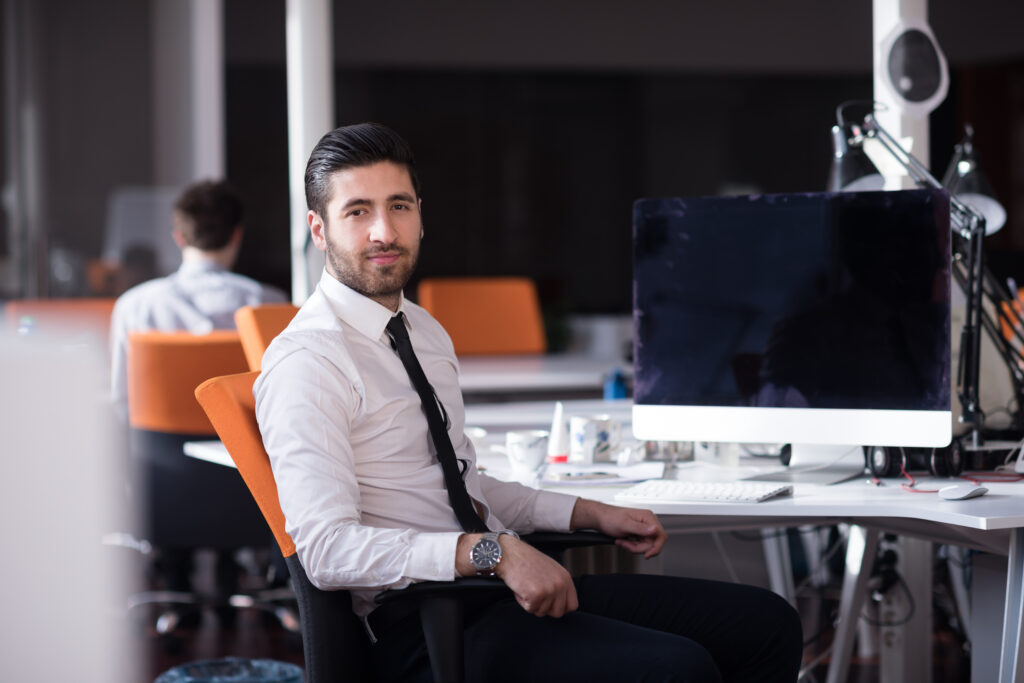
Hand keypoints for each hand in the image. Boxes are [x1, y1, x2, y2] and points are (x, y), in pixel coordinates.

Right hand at [455, 533, 577, 616]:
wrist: (510, 554)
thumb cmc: (526, 560)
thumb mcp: (550, 570)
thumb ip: (558, 585)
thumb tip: (560, 603)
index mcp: (565, 578)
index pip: (572, 605)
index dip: (559, 607)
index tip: (550, 603)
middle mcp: (560, 584)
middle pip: (558, 612)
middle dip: (545, 608)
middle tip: (535, 595)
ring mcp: (549, 590)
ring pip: (542, 612)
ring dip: (532, 603)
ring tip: (527, 587)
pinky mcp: (536, 595)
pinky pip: (530, 609)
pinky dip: (522, 602)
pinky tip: (521, 588)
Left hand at [570, 498, 666, 558]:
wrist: (600, 518)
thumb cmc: (609, 518)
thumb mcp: (624, 524)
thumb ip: (640, 528)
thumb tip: (654, 530)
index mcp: (647, 517)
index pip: (661, 535)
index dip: (656, 547)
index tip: (647, 555)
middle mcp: (647, 522)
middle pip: (653, 543)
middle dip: (639, 547)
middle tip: (626, 544)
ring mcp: (643, 528)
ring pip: (646, 546)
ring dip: (633, 547)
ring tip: (622, 541)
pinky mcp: (638, 533)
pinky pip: (640, 545)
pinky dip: (631, 546)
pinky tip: (623, 540)